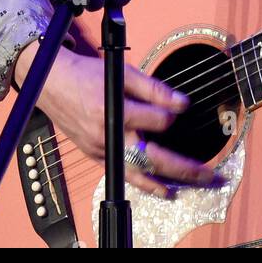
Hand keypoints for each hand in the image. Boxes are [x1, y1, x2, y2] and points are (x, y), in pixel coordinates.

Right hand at [14, 41, 218, 194]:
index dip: (173, 113)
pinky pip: (126, 176)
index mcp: (115, 113)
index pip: (157, 121)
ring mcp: (103, 151)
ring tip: (195, 183)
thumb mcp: (122, 73)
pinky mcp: (98, 157)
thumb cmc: (87, 76)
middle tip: (209, 172)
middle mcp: (109, 137)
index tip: (182, 106)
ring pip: (140, 174)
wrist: (52, 84)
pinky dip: (146, 185)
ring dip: (169, 181)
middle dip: (184, 168)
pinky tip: (165, 190)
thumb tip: (182, 103)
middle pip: (153, 159)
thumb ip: (153, 89)